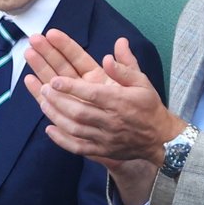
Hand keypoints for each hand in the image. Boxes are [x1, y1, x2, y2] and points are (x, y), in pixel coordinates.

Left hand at [23, 29, 180, 166]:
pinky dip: (62, 140)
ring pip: (75, 129)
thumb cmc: (149, 106)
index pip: (92, 94)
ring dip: (57, 116)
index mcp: (120, 102)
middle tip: (43, 87)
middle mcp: (111, 121)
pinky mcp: (102, 151)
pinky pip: (79, 147)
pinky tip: (49, 130)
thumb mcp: (142, 82)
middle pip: (79, 112)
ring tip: (43, 102)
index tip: (55, 80)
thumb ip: (125, 67)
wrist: (160, 139)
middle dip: (58, 100)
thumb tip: (110, 54)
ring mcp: (105, 138)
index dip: (71, 87)